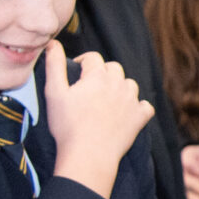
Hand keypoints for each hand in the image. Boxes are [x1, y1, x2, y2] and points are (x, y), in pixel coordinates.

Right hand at [45, 43, 152, 198]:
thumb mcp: (54, 93)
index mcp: (98, 76)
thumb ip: (54, 65)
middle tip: (90, 86)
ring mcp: (132, 101)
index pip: (93, 58)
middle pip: (113, 68)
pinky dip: (138, 107)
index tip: (77, 69)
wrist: (89, 154)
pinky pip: (145, 106)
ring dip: (120, 87)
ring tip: (106, 99)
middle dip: (102, 73)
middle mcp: (119, 84)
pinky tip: (127, 112)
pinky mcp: (140, 118)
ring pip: (130, 84)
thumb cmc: (68, 125)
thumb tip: (53, 43)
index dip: (84, 61)